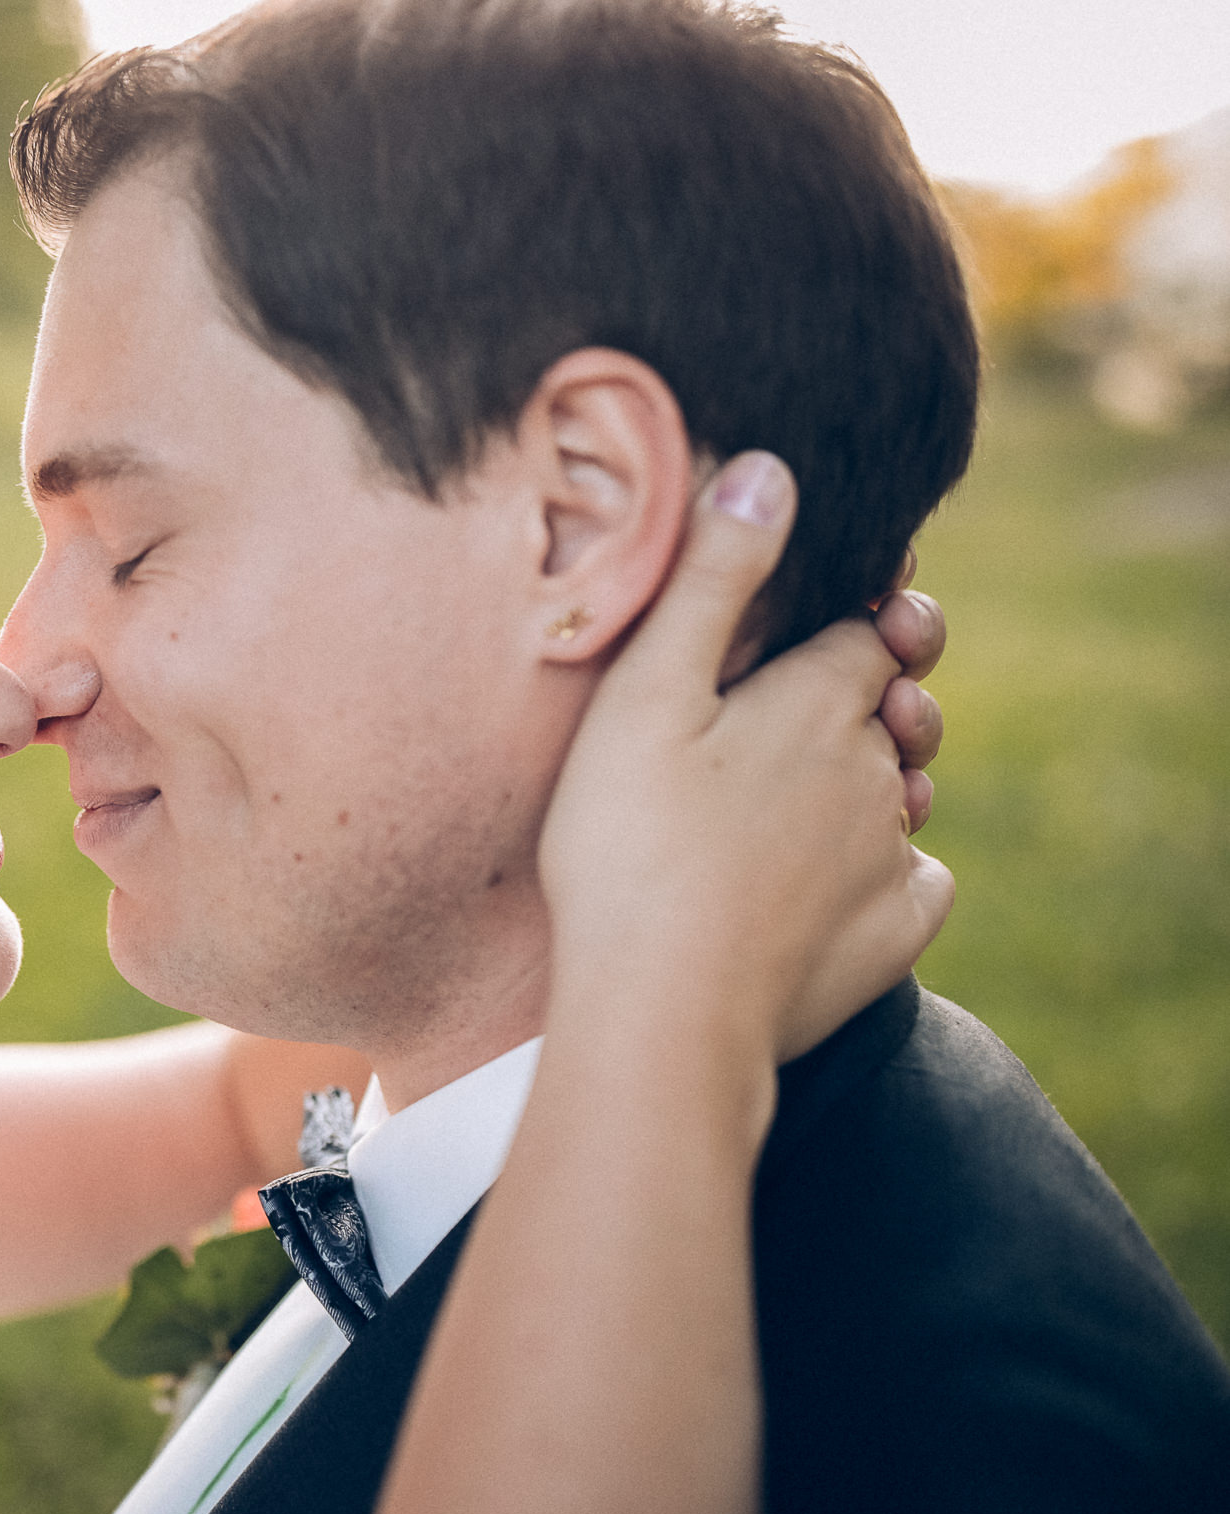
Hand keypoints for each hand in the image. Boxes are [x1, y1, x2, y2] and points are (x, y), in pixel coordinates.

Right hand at [542, 452, 954, 1084]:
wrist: (661, 1011)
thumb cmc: (628, 847)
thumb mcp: (644, 696)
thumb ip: (710, 581)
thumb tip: (771, 470)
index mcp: (819, 699)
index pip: (869, 630)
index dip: (856, 614)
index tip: (834, 613)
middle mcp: (874, 768)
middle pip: (891, 710)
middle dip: (867, 699)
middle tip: (799, 715)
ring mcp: (889, 855)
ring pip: (899, 794)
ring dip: (870, 784)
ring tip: (796, 802)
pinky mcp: (894, 932)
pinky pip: (916, 882)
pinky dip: (887, 873)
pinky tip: (831, 884)